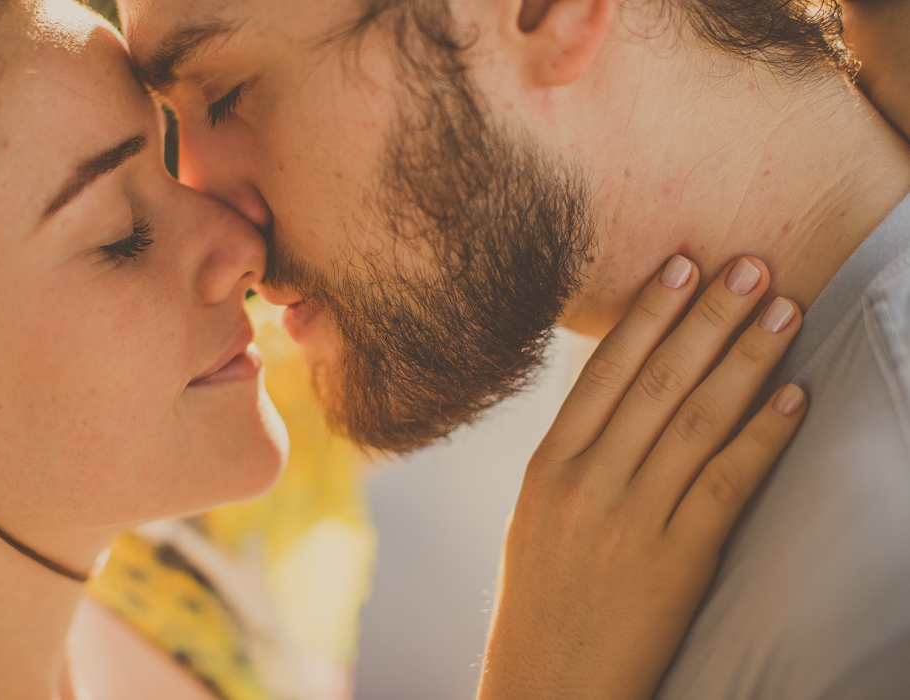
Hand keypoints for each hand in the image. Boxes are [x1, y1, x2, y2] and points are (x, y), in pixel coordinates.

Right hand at [478, 255, 806, 699]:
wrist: (545, 685)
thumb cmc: (542, 600)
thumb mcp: (537, 514)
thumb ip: (574, 454)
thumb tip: (615, 394)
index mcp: (548, 466)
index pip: (603, 372)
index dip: (647, 314)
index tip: (681, 264)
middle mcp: (586, 482)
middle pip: (654, 382)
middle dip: (706, 318)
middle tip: (749, 265)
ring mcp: (629, 521)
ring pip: (694, 422)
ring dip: (744, 361)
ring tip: (782, 311)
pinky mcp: (674, 563)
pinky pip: (724, 487)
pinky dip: (762, 439)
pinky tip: (794, 398)